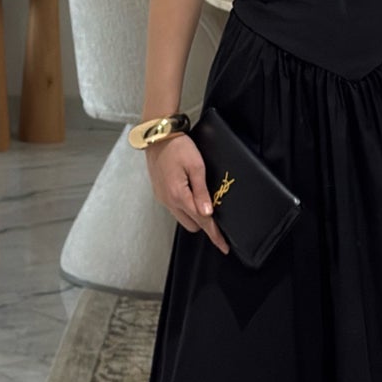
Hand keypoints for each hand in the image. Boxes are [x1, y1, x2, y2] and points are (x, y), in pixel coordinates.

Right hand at [145, 135, 229, 253]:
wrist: (157, 136)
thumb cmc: (178, 147)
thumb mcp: (196, 166)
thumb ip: (202, 191)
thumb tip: (207, 213)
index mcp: (179, 195)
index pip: (202, 221)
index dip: (215, 234)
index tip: (224, 245)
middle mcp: (168, 201)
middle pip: (192, 224)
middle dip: (205, 223)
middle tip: (216, 211)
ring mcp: (162, 198)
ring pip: (182, 217)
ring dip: (194, 214)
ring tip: (203, 200)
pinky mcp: (159, 193)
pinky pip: (175, 208)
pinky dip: (185, 206)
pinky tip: (191, 194)